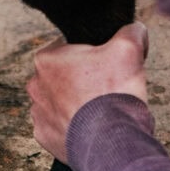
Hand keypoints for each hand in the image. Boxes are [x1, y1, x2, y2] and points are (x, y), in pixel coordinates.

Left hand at [27, 22, 149, 162]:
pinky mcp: (45, 136)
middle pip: (64, 75)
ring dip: (77, 103)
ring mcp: (38, 113)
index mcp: (46, 59)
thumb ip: (130, 32)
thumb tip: (134, 29)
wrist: (111, 142)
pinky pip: (60, 126)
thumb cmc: (113, 94)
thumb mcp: (129, 50)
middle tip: (106, 88)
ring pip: (61, 101)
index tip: (107, 64)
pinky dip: (74, 126)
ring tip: (100, 110)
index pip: (70, 47)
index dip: (93, 54)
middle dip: (84, 79)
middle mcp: (35, 85)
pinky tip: (91, 127)